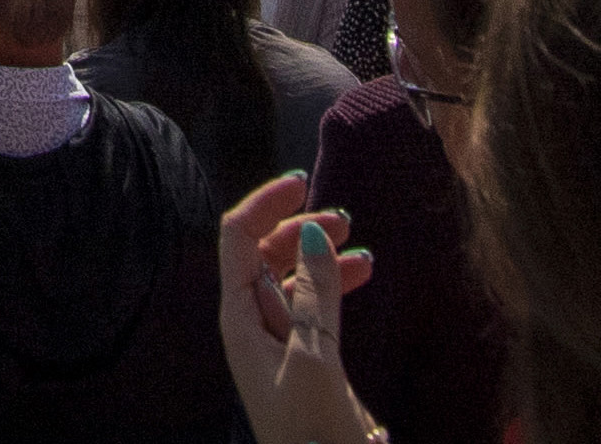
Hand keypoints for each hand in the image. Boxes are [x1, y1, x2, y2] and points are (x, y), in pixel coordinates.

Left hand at [214, 173, 383, 443]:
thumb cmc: (313, 432)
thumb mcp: (316, 359)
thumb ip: (315, 296)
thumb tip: (312, 230)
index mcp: (240, 321)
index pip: (238, 241)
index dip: (264, 206)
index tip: (303, 183)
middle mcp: (253, 326)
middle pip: (264, 254)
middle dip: (297, 227)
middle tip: (344, 218)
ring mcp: (279, 342)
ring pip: (293, 277)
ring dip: (319, 252)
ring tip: (357, 241)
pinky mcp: (306, 359)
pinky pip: (314, 305)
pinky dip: (334, 282)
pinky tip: (362, 271)